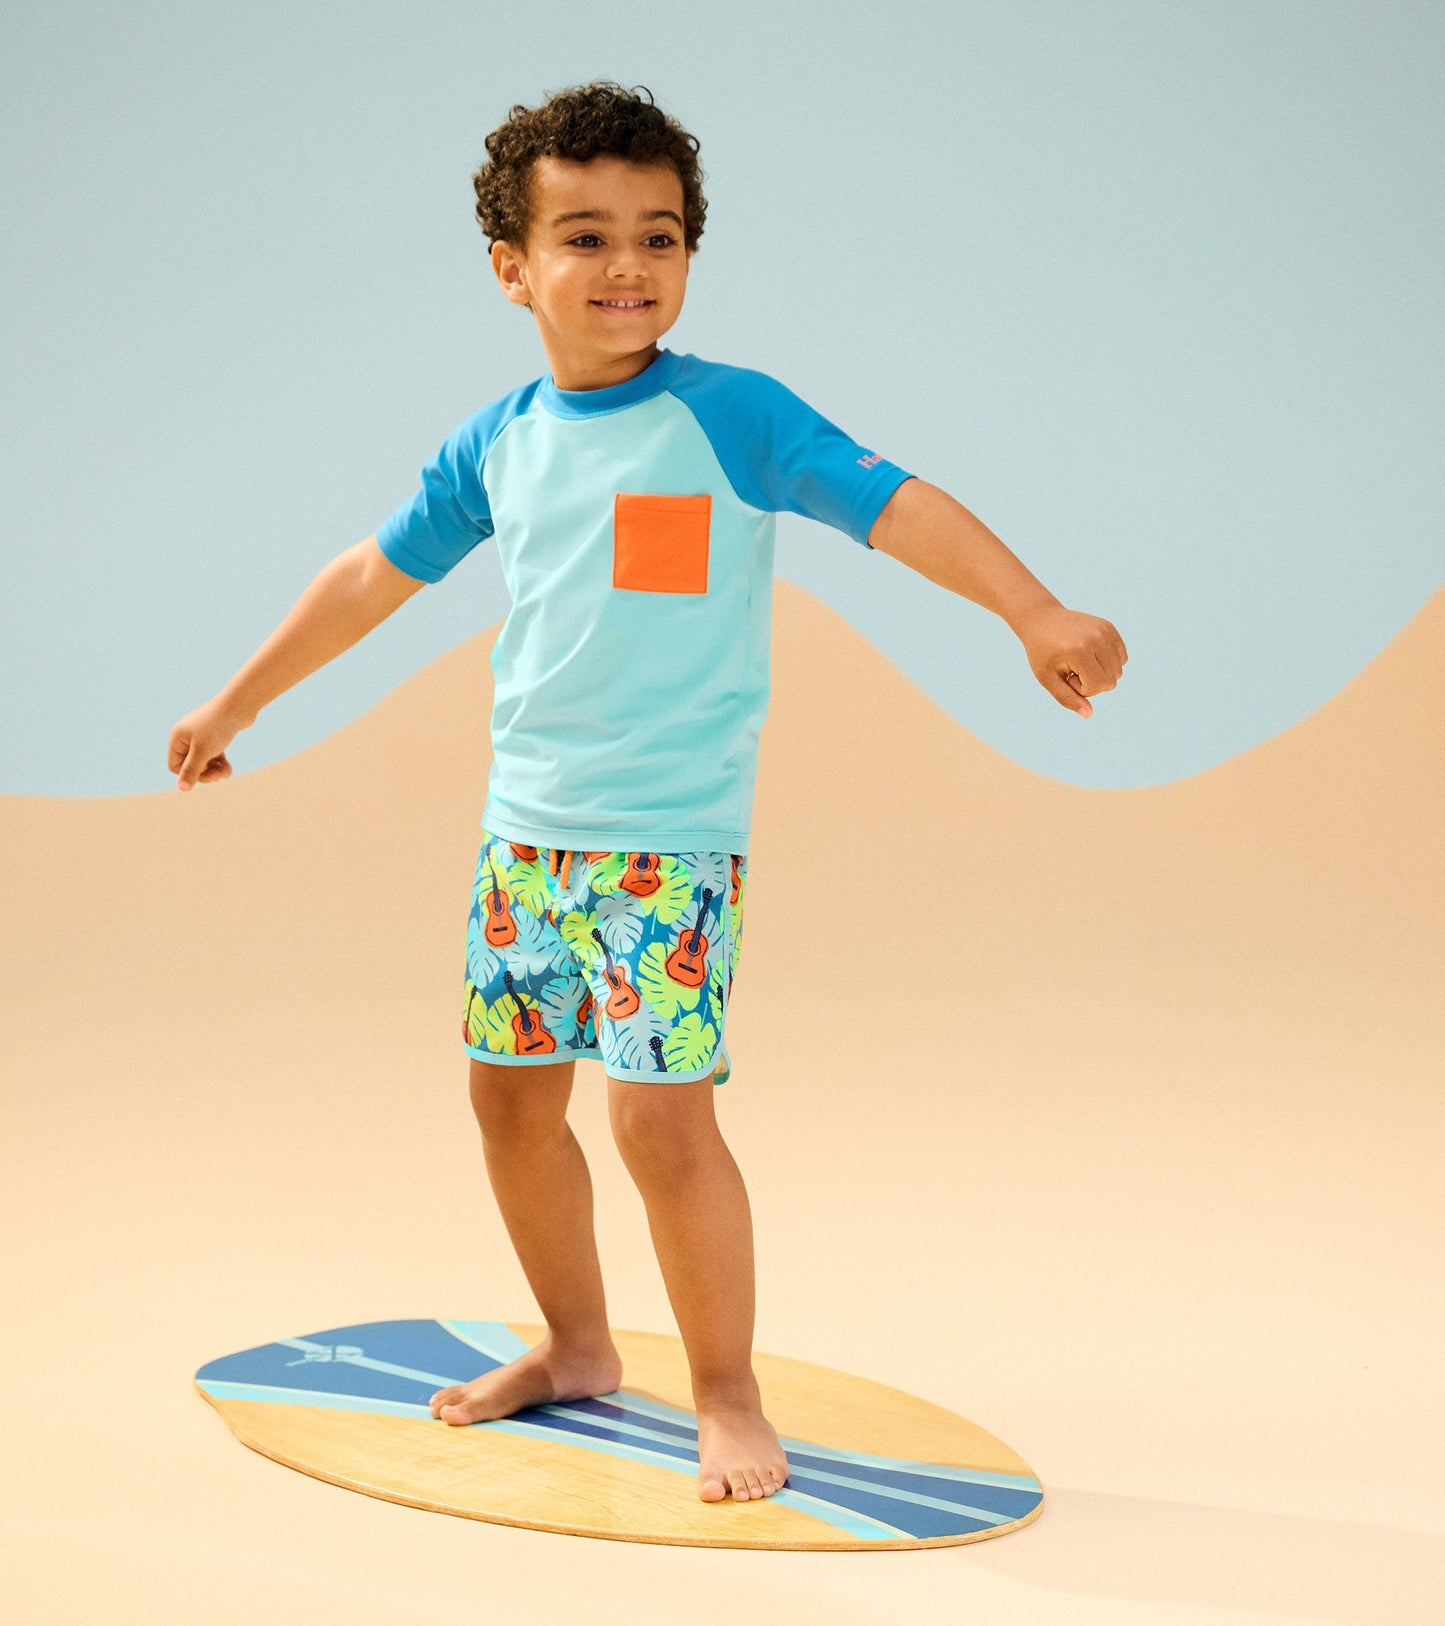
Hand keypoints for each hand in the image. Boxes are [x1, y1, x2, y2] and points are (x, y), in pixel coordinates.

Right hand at [168, 697, 249, 790]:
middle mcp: (186, 736)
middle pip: (190, 765)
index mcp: (177, 737)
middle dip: (205, 773)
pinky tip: (228, 770)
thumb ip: (192, 770)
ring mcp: (201, 736)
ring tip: (226, 773)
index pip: (174, 766)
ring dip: (214, 771)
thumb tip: (182, 789)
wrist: (239, 706)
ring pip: (204, 762)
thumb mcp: (203, 751)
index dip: (188, 774)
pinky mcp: (216, 737)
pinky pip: (214, 756)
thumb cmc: (218, 727)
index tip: (204, 773)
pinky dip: (221, 764)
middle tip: (218, 775)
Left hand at [1013, 602, 1127, 717]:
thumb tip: (1089, 715)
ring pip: (1118, 670)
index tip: (1068, 677)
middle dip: (1093, 682)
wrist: (1042, 620)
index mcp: (1080, 651)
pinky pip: (1121, 657)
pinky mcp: (1110, 627)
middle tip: (1072, 669)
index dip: (1083, 689)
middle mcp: (1097, 638)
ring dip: (1101, 672)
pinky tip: (1090, 655)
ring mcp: (1105, 630)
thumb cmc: (1042, 653)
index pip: (1099, 686)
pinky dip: (1108, 662)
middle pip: (1112, 680)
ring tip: (1080, 661)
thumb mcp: (1048, 678)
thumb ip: (1068, 698)